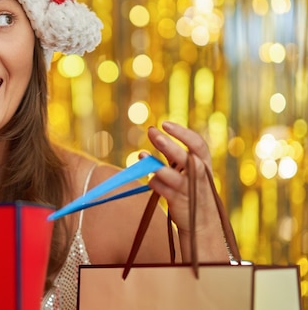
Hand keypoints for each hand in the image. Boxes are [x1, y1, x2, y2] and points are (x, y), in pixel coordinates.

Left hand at [144, 122, 221, 240]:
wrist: (204, 221)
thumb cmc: (192, 187)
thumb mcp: (186, 168)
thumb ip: (169, 151)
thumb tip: (151, 130)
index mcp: (204, 163)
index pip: (198, 144)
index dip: (182, 133)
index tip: (164, 124)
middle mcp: (200, 176)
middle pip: (187, 159)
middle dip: (170, 146)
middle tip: (153, 132)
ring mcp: (190, 190)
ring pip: (175, 177)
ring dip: (157, 166)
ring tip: (141, 154)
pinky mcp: (180, 203)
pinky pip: (164, 191)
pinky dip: (155, 183)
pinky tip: (149, 179)